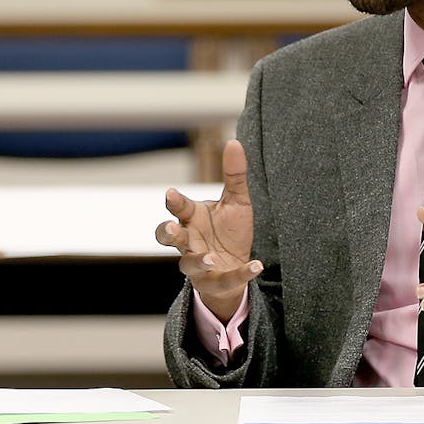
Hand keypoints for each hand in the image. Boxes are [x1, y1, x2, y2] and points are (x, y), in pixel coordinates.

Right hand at [155, 139, 261, 321]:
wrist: (236, 267)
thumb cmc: (229, 232)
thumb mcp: (236, 201)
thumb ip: (234, 175)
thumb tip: (234, 141)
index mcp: (191, 218)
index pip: (178, 207)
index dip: (174, 201)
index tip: (172, 193)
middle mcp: (189, 241)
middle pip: (168, 237)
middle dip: (167, 232)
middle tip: (170, 227)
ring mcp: (198, 264)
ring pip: (187, 265)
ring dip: (196, 260)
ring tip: (209, 257)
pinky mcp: (214, 282)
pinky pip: (224, 280)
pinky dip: (241, 274)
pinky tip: (257, 266)